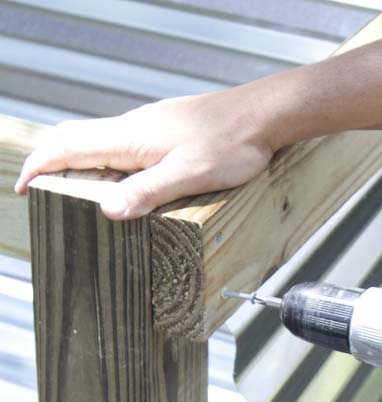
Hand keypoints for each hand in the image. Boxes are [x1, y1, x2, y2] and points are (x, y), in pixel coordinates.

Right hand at [14, 85, 276, 219]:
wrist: (262, 116)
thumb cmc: (231, 143)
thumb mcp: (189, 174)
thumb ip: (147, 192)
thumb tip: (107, 210)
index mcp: (130, 139)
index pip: (68, 147)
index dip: (41, 167)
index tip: (25, 188)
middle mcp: (133, 128)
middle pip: (76, 140)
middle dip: (51, 163)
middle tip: (40, 189)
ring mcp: (148, 128)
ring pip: (98, 141)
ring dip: (76, 162)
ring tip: (71, 190)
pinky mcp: (164, 132)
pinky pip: (120, 144)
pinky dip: (103, 160)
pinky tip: (117, 179)